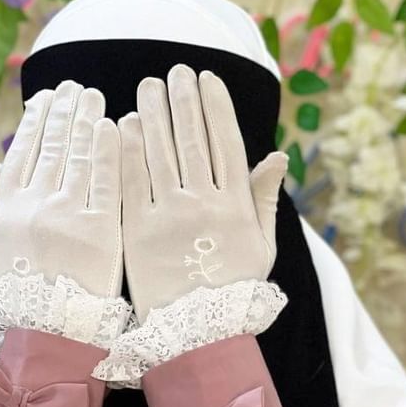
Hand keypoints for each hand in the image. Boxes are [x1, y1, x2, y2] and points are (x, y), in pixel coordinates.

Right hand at [0, 80, 121, 297]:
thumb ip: (12, 207)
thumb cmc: (33, 297)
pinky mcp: (100, 233)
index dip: (34, 122)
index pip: (21, 153)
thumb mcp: (9, 251)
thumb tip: (3, 168)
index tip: (45, 98)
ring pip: (76, 157)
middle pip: (50, 148)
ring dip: (84, 120)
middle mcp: (34, 209)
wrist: (52, 336)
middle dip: (63, 112)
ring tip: (92, 96)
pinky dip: (109, 151)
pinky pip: (106, 182)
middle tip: (75, 86)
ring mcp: (66, 219)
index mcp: (9, 212)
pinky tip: (114, 126)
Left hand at [117, 65, 286, 319]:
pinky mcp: (138, 230)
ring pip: (161, 152)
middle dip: (183, 99)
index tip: (208, 79)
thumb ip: (265, 200)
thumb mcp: (262, 247)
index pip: (226, 143)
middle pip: (192, 139)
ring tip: (149, 85)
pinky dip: (129, 148)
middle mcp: (204, 205)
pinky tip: (127, 122)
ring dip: (155, 112)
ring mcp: (169, 216)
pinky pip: (131, 180)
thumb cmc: (233, 292)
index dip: (216, 107)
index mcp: (236, 207)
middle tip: (175, 71)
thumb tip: (278, 155)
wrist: (197, 336)